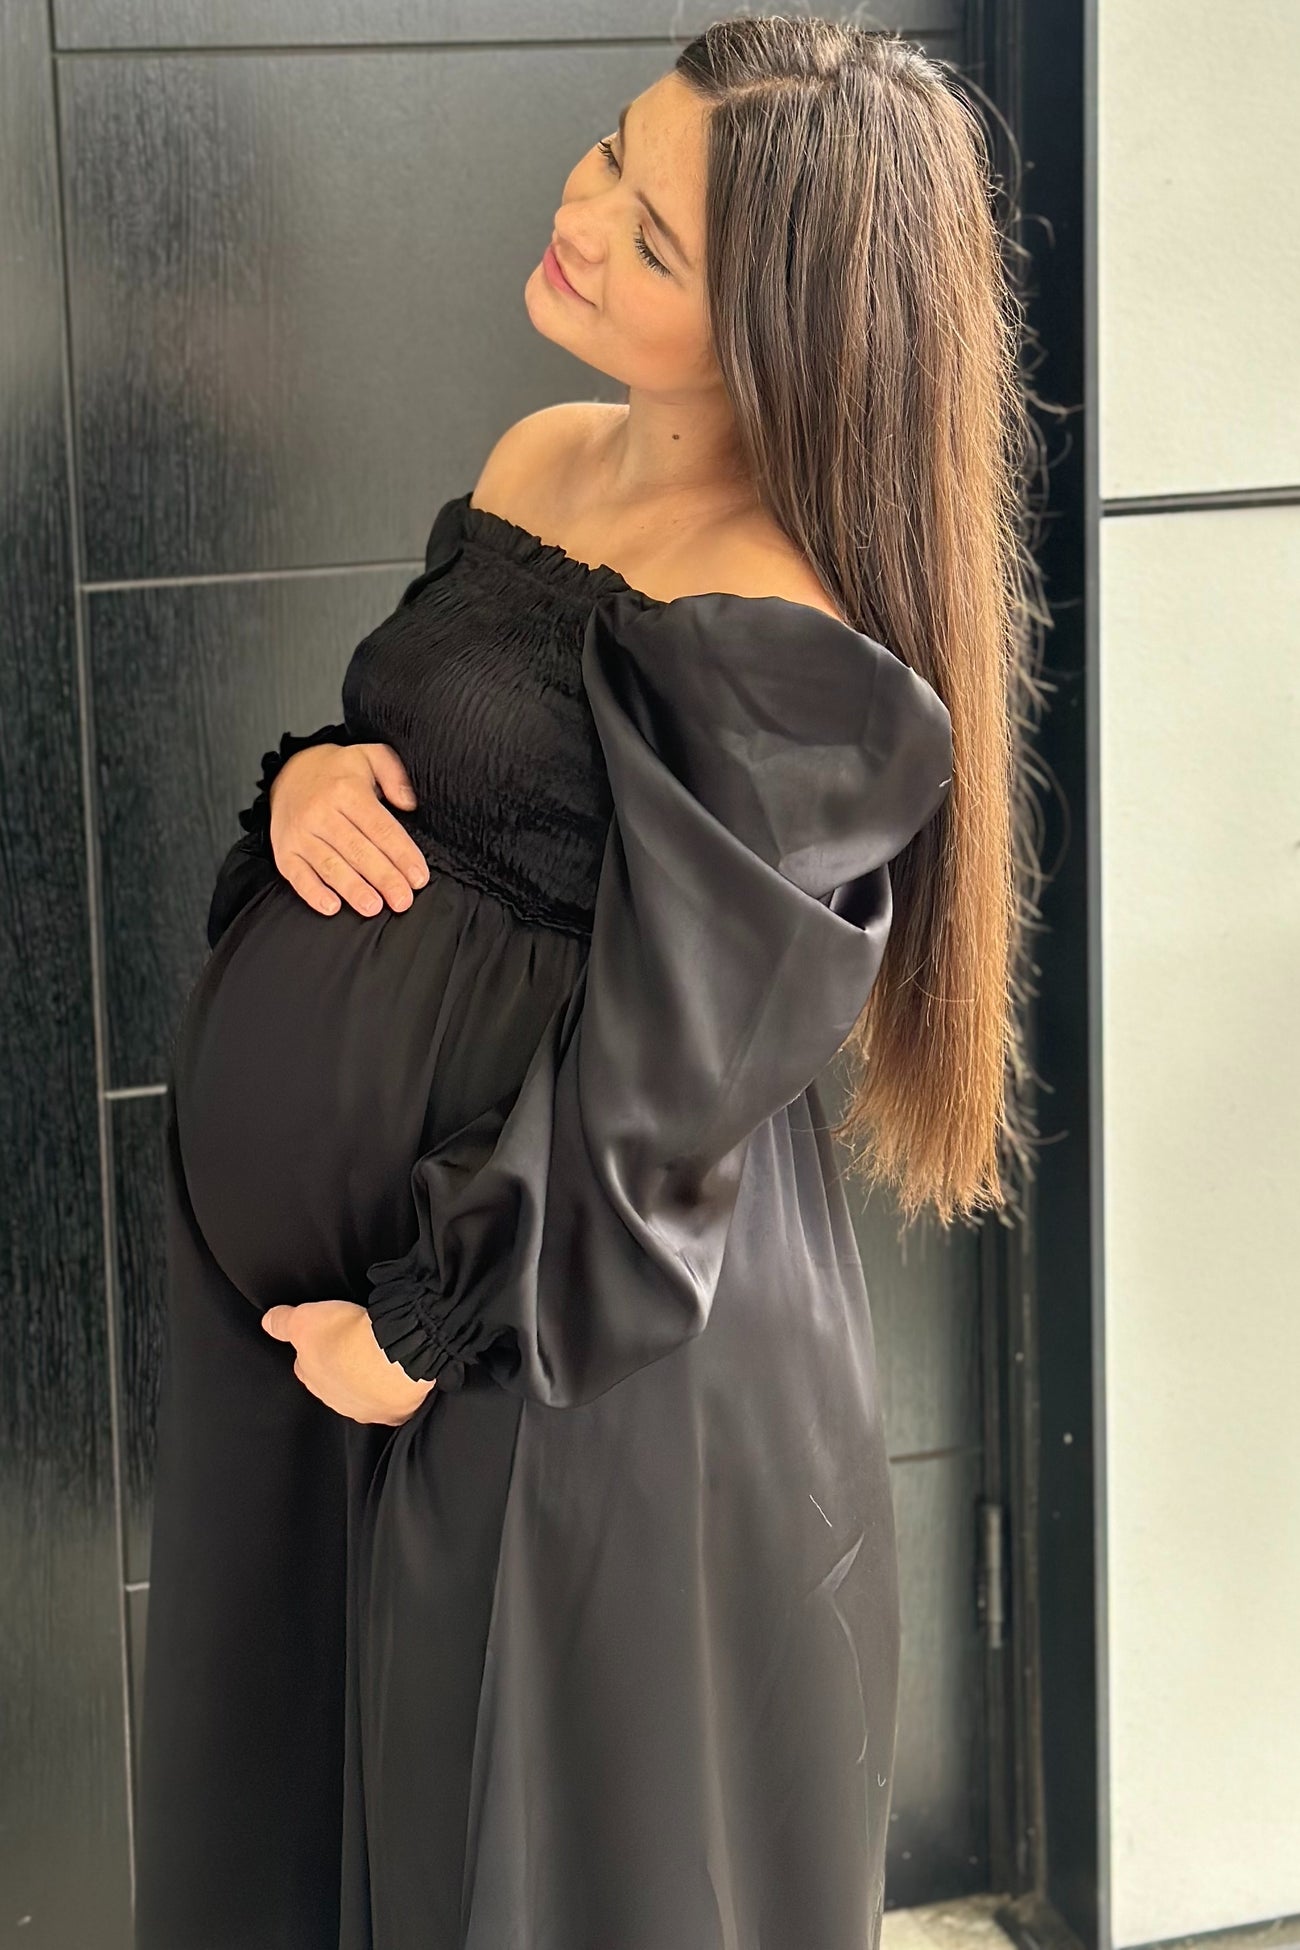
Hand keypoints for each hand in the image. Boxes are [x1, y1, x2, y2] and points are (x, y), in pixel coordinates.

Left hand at [260, 1299, 435, 1425]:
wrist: (391, 1357)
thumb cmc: (350, 1340)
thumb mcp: (304, 1320)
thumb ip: (282, 1322)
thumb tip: (267, 1323)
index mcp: (313, 1378)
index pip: (304, 1367)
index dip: (312, 1351)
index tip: (321, 1340)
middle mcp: (335, 1399)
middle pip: (333, 1384)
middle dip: (340, 1369)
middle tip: (350, 1347)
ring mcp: (364, 1408)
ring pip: (361, 1396)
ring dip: (367, 1381)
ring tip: (377, 1359)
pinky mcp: (392, 1413)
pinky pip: (390, 1405)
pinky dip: (392, 1393)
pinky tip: (397, 1378)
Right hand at [268, 742, 431, 917]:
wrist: (288, 772)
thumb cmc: (335, 772)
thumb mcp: (369, 756)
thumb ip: (394, 775)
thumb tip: (409, 803)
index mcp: (347, 790)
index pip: (380, 828)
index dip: (402, 855)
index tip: (418, 877)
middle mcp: (321, 812)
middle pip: (358, 851)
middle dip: (384, 879)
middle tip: (402, 900)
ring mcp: (300, 833)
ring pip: (330, 866)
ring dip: (353, 890)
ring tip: (373, 907)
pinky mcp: (284, 850)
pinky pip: (298, 875)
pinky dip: (313, 893)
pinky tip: (332, 906)